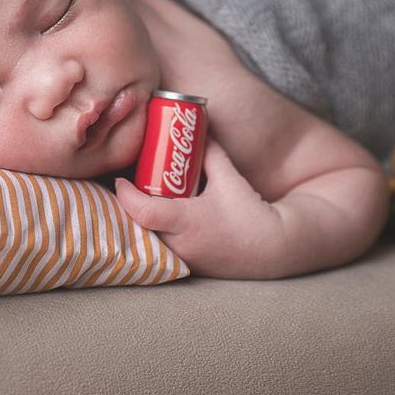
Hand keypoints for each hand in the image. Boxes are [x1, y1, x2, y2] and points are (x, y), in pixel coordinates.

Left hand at [114, 138, 285, 278]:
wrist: (274, 249)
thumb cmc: (252, 213)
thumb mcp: (229, 178)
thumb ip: (211, 153)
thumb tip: (198, 129)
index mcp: (187, 222)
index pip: (142, 210)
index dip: (125, 195)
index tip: (120, 180)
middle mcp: (180, 244)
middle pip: (137, 227)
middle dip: (127, 208)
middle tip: (129, 187)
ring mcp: (183, 259)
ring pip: (148, 241)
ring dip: (140, 223)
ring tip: (140, 201)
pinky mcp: (189, 266)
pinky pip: (162, 250)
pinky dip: (155, 235)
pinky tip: (158, 221)